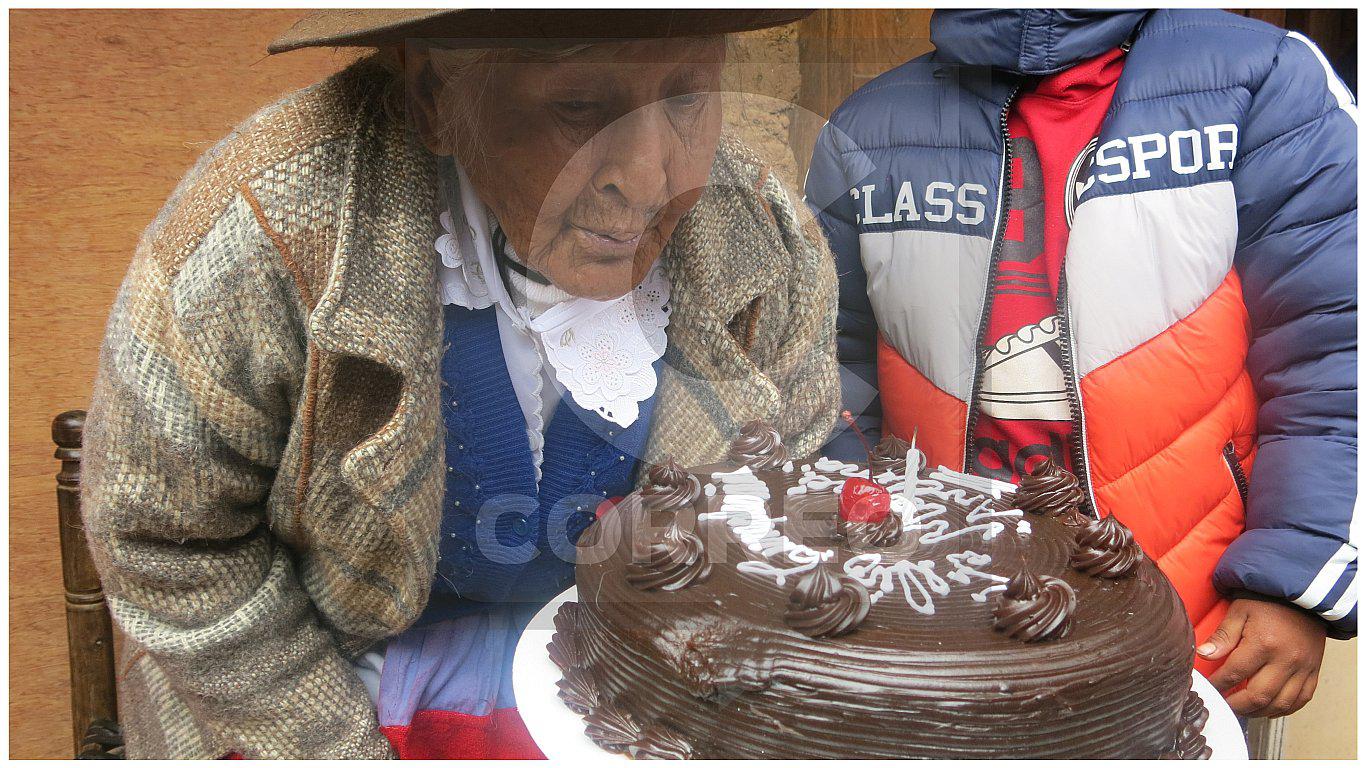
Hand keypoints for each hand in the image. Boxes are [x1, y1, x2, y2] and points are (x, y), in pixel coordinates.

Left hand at [1198, 598, 1326, 716]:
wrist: (1303, 595)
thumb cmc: (1269, 601)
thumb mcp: (1240, 611)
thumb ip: (1222, 635)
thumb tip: (1203, 654)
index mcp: (1264, 643)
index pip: (1235, 673)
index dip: (1218, 684)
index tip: (1208, 688)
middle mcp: (1286, 659)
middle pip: (1258, 695)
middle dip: (1236, 705)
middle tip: (1223, 705)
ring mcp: (1303, 667)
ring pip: (1280, 703)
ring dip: (1259, 712)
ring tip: (1242, 710)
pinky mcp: (1314, 670)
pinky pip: (1302, 699)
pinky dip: (1284, 709)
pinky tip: (1268, 709)